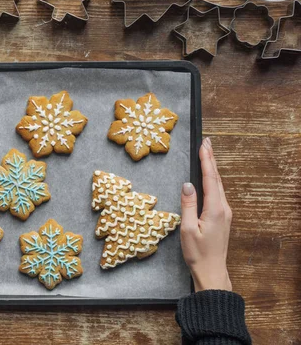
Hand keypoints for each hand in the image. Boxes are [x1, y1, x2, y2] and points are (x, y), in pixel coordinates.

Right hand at [180, 137, 232, 291]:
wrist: (212, 270)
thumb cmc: (197, 252)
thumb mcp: (187, 229)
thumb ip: (188, 204)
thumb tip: (188, 184)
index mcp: (215, 209)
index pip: (210, 179)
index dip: (206, 160)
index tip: (203, 145)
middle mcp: (223, 208)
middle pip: (217, 178)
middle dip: (211, 159)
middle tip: (207, 142)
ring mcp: (225, 212)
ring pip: (219, 185)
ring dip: (213, 168)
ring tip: (207, 154)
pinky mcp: (223, 217)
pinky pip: (218, 193)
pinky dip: (213, 180)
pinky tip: (209, 176)